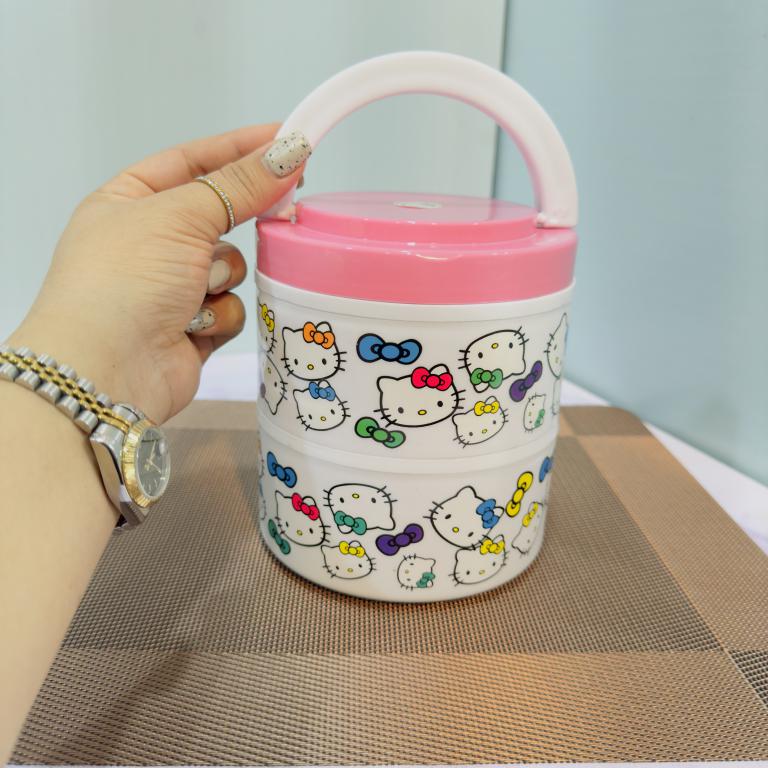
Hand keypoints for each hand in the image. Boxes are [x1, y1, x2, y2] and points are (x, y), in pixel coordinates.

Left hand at [7, 125, 309, 422]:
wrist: (107, 371)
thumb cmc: (126, 278)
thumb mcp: (179, 216)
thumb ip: (239, 186)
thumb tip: (289, 152)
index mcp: (129, 201)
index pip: (192, 161)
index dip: (240, 148)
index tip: (288, 138)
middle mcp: (150, 241)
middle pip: (218, 214)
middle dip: (241, 217)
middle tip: (289, 200)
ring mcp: (171, 287)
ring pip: (230, 265)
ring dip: (221, 276)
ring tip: (197, 290)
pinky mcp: (193, 326)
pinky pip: (229, 307)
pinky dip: (218, 315)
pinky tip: (194, 325)